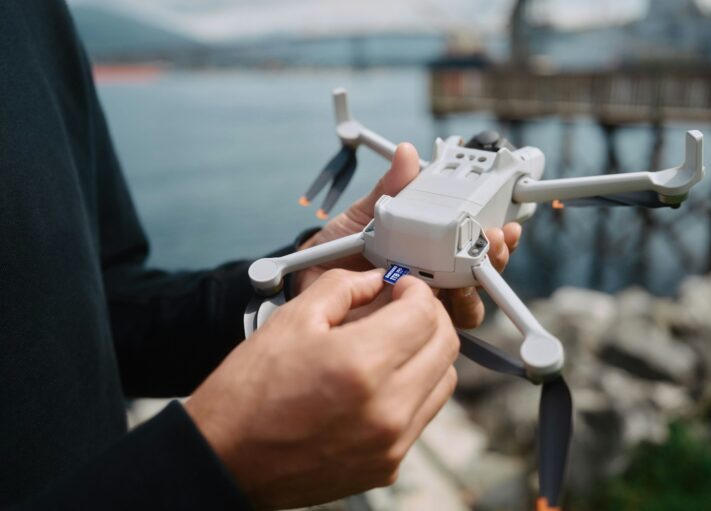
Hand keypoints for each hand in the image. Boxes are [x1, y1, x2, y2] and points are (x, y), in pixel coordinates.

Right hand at [185, 269, 458, 508]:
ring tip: (396, 342)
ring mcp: (391, 442)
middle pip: (445, 346)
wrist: (227, 459)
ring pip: (443, 382)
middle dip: (430, 316)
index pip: (423, 314)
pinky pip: (423, 416)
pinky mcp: (387, 465)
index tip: (402, 286)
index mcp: (361, 364)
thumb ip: (342, 288)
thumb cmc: (249, 393)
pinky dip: (414, 389)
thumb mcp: (291, 320)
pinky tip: (383, 380)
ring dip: (428, 353)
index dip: (416, 290)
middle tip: (405, 307)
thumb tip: (376, 280)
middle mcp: (387, 407)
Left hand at [294, 143, 521, 328]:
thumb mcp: (361, 217)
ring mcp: (422, 306)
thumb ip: (388, 190)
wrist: (303, 285)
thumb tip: (406, 154)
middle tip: (494, 240)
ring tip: (469, 272)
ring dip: (476, 287)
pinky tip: (439, 300)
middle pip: (480, 273)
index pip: (471, 242)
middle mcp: (432, 277)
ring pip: (468, 303)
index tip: (502, 224)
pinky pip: (438, 330)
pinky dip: (446, 317)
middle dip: (495, 257)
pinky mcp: (408, 331)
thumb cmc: (334, 251)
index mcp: (427, 247)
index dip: (492, 235)